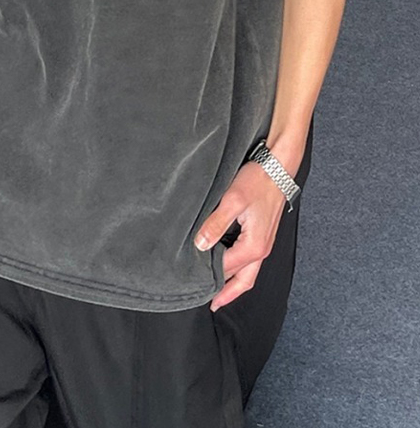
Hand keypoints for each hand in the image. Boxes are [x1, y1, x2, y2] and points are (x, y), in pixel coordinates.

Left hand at [194, 160, 291, 310]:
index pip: (227, 269)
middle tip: (211, 304)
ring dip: (233, 283)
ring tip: (217, 290)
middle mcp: (261, 249)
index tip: (193, 284)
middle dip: (227, 294)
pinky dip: (239, 270)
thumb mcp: (233, 201)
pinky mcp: (263, 234)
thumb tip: (200, 245)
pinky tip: (229, 266)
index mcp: (254, 246)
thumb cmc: (258, 181)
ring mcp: (264, 243)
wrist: (278, 167)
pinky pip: (251, 260)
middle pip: (243, 281)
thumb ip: (216, 224)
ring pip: (249, 273)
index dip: (210, 277)